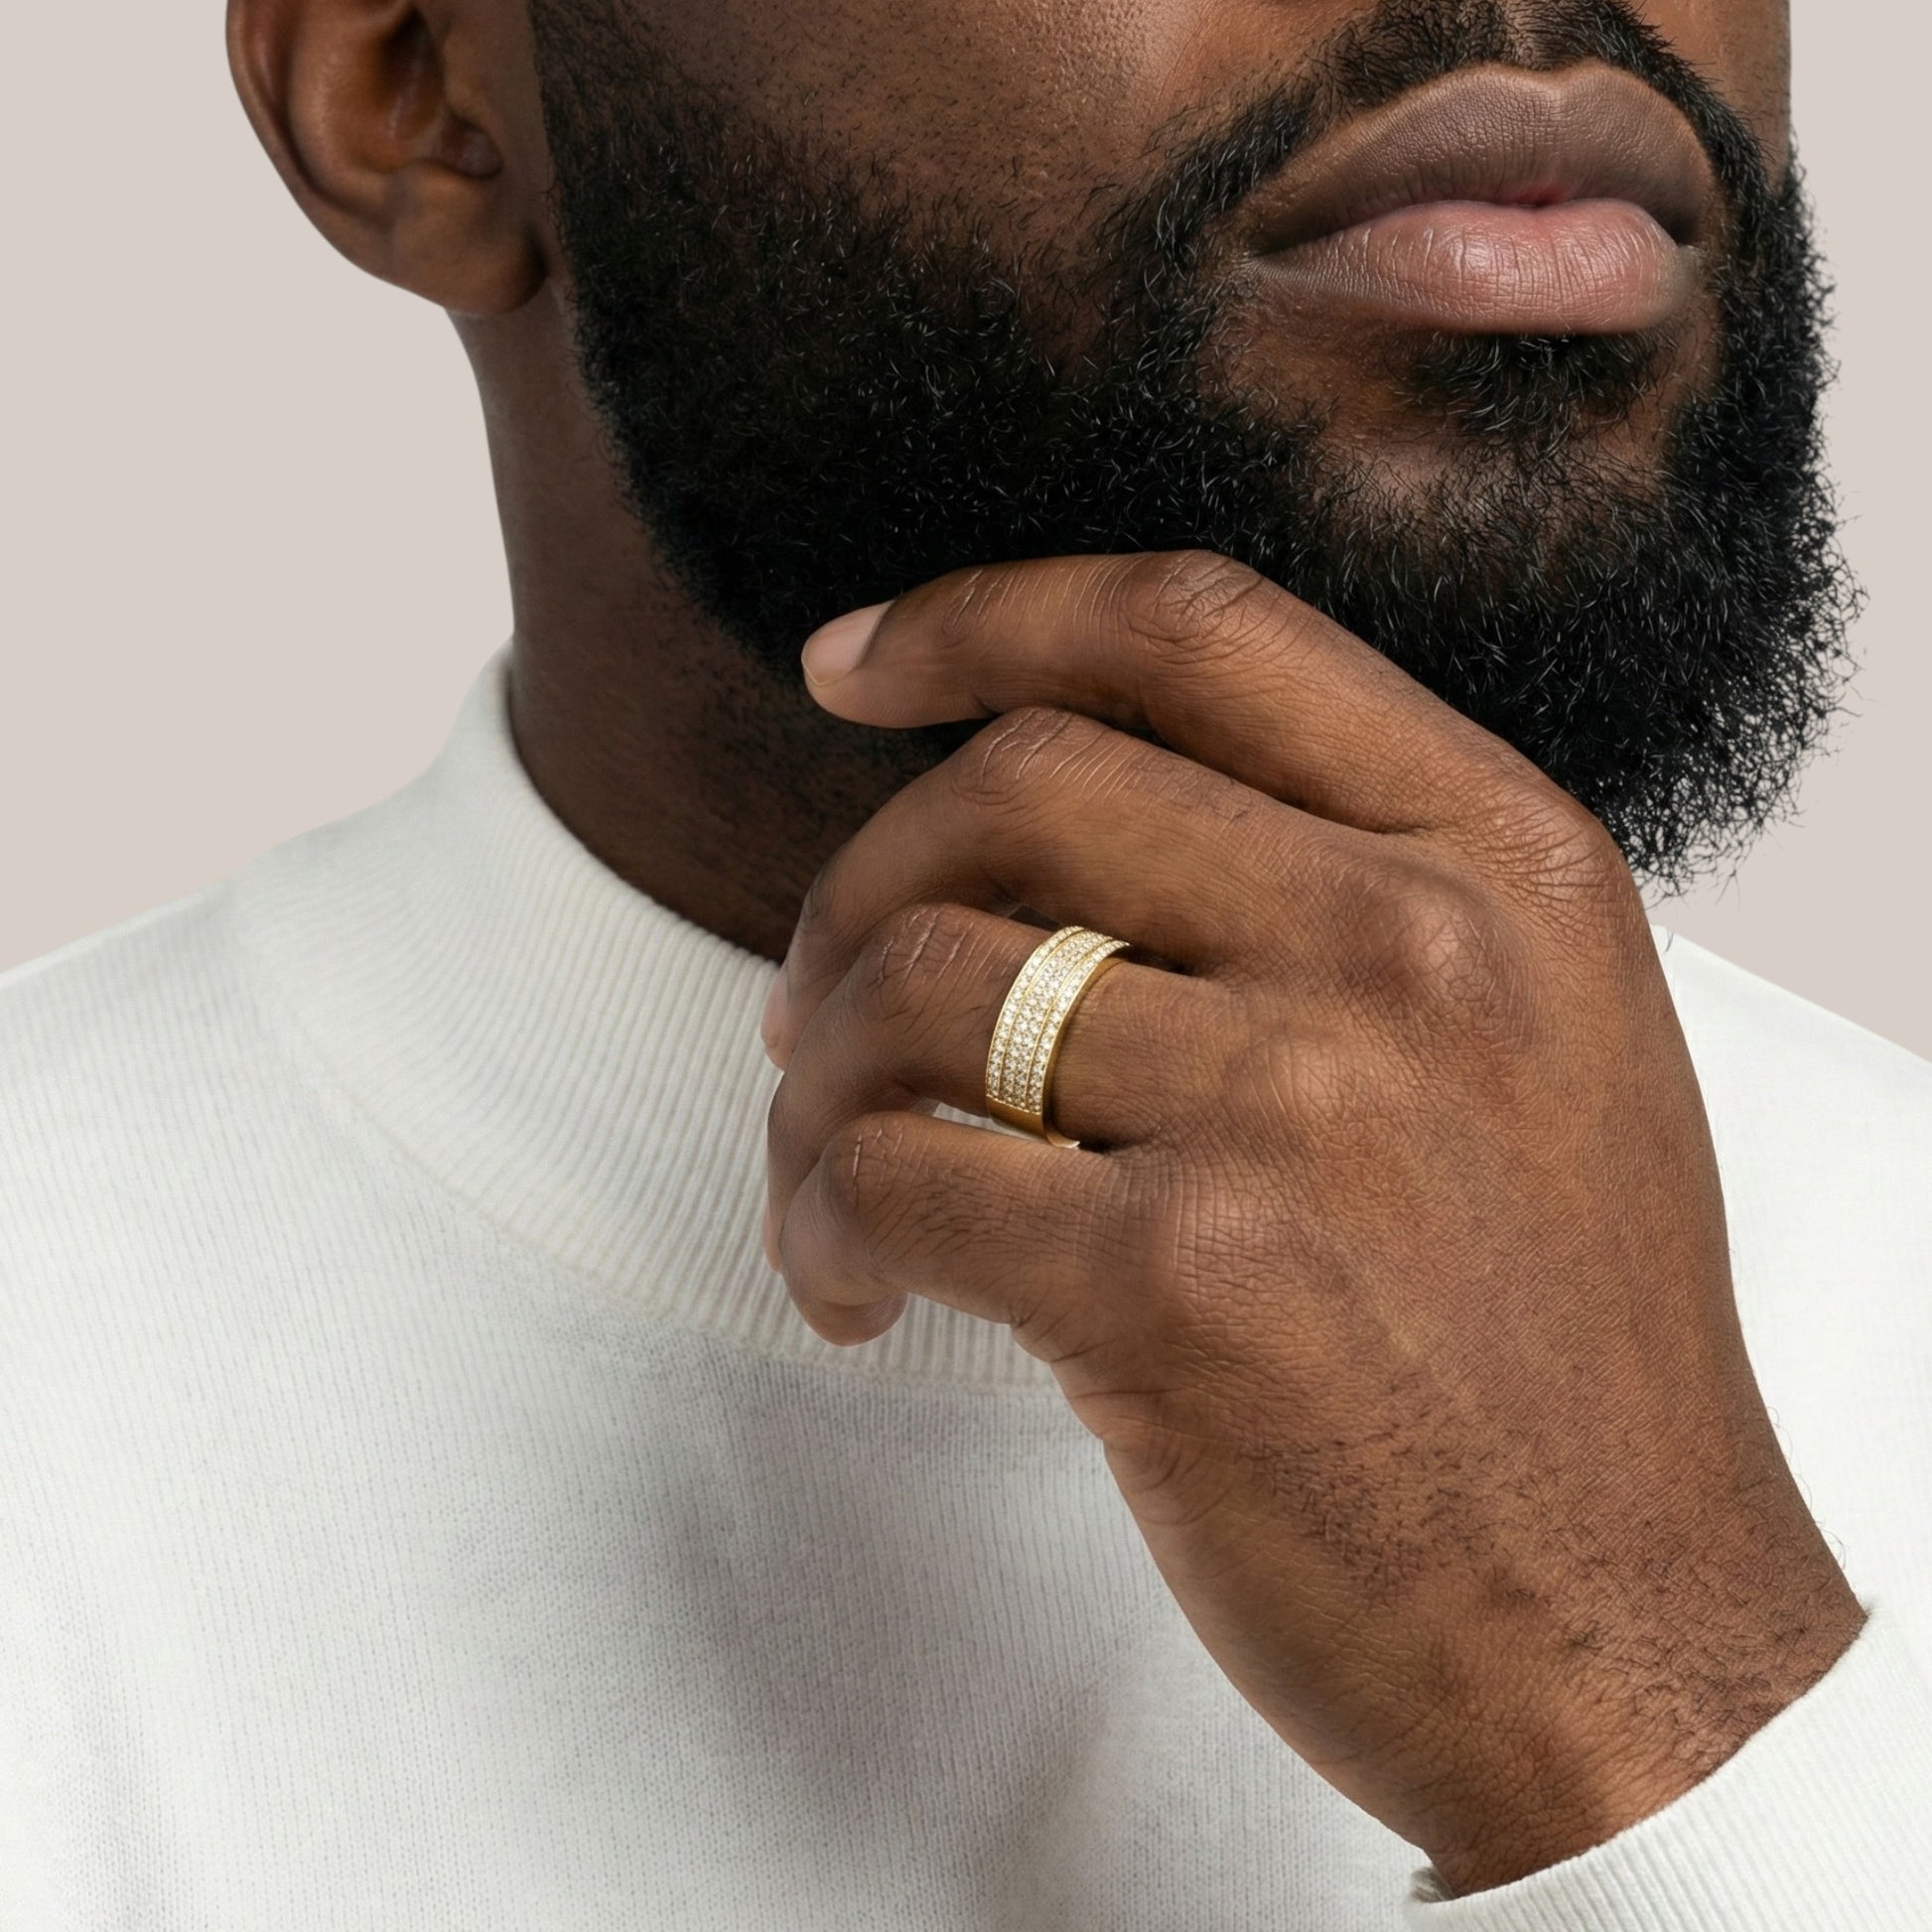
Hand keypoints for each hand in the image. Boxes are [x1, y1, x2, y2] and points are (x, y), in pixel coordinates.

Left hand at [759, 551, 1863, 1893]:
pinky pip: (890, 1174)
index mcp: (1503, 860)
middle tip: (818, 1012)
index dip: (983, 617)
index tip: (847, 667)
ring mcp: (1303, 1109)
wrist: (1630, 1641)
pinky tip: (856, 1295)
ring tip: (831, 1185)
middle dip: (858, 884)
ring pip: (920, 983)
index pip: (1192, 628)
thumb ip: (1334, 897)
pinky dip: (821, 1224)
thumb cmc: (1554, 1353)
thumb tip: (1027, 831)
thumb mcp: (1531, 1051)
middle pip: (1017, 784)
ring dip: (818, 1085)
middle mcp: (1412, 951)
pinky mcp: (1185, 1287)